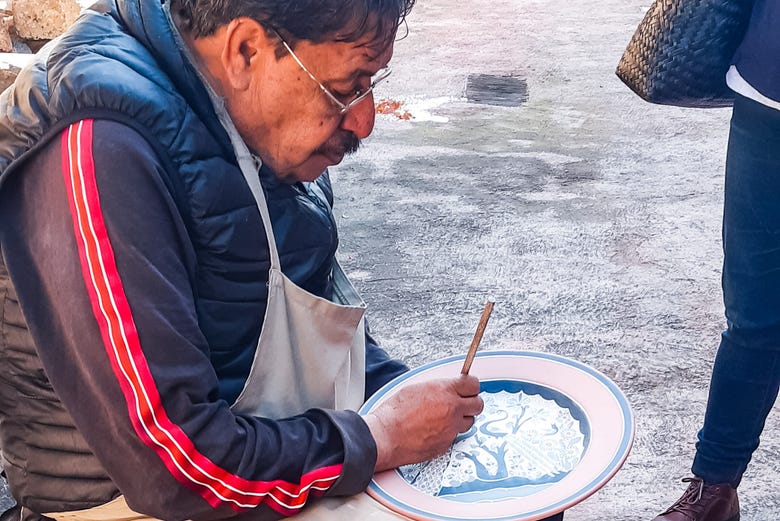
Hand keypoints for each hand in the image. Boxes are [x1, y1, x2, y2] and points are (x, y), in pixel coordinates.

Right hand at [363, 375, 482, 471]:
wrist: (385, 436)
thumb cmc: (394, 413)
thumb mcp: (416, 388)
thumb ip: (438, 388)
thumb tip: (447, 388)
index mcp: (445, 391)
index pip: (473, 385)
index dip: (471, 386)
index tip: (469, 387)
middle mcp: (452, 410)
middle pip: (478, 405)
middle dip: (471, 403)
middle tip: (463, 402)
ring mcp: (451, 429)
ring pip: (469, 423)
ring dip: (461, 419)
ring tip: (444, 418)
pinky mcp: (446, 445)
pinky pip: (454, 437)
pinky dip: (448, 433)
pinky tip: (434, 430)